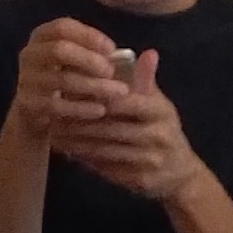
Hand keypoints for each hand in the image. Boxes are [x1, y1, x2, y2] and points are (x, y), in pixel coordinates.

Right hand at [10, 18, 133, 141]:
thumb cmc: (62, 81)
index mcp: (41, 37)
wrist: (34, 114)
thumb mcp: (72, 61)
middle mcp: (30, 55)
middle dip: (90, 60)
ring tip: (117, 92)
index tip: (112, 49)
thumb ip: (89, 53)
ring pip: (62, 80)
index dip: (89, 36)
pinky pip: (57, 106)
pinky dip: (82, 108)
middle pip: (59, 50)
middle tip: (111, 72)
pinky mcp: (28, 105)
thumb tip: (120, 56)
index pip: (62, 27)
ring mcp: (26, 80)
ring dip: (94, 86)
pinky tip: (101, 110)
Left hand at [50, 50, 209, 203]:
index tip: (69, 91)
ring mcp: (149, 160)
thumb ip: (146, 80)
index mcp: (161, 111)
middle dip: (79, 121)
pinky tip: (67, 150)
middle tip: (52, 113)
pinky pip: (106, 168)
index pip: (124, 102)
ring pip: (104, 149)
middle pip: (110, 127)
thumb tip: (147, 52)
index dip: (96, 97)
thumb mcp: (158, 103)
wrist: (180, 173)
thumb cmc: (162, 129)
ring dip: (76, 141)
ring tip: (53, 132)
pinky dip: (84, 158)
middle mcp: (158, 136)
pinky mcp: (138, 180)